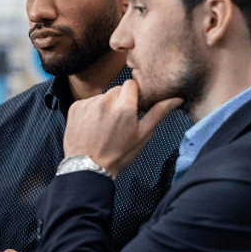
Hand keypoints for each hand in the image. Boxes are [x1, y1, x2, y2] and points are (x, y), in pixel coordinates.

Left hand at [63, 80, 183, 176]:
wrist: (87, 167)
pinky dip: (90, 111)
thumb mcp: (142, 136)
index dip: (134, 95)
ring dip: (105, 107)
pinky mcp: (75, 108)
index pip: (131, 84)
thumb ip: (158, 113)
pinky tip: (92, 127)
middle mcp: (105, 101)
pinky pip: (87, 103)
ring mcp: (88, 104)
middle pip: (116, 90)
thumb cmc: (116, 155)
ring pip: (102, 97)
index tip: (133, 106)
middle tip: (119, 121)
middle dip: (120, 101)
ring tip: (104, 127)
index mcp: (124, 107)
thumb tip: (175, 99)